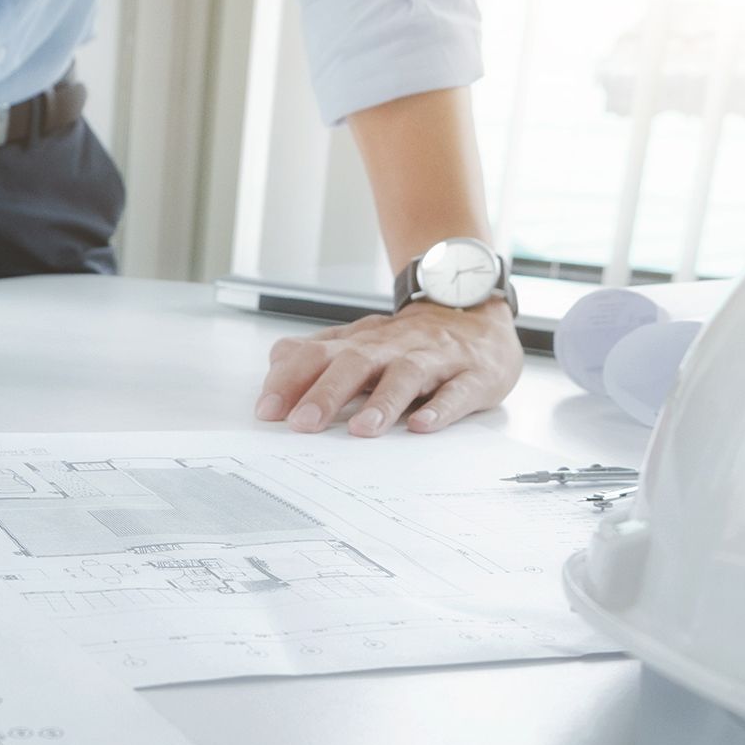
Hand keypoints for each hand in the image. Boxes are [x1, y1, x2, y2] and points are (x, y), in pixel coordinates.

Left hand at [255, 300, 523, 435]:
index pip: (318, 354)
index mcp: (361, 343)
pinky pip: (458, 391)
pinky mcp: (474, 376)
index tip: (267, 411)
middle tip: (303, 424)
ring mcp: (435, 360)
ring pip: (407, 375)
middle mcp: (394, 348)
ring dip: (383, 402)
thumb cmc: (408, 342)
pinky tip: (422, 425)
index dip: (289, 380)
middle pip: (356, 363)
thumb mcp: (359, 344)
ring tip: (362, 429)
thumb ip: (316, 357)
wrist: (477, 314)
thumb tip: (273, 372)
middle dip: (327, 393)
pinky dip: (440, 409)